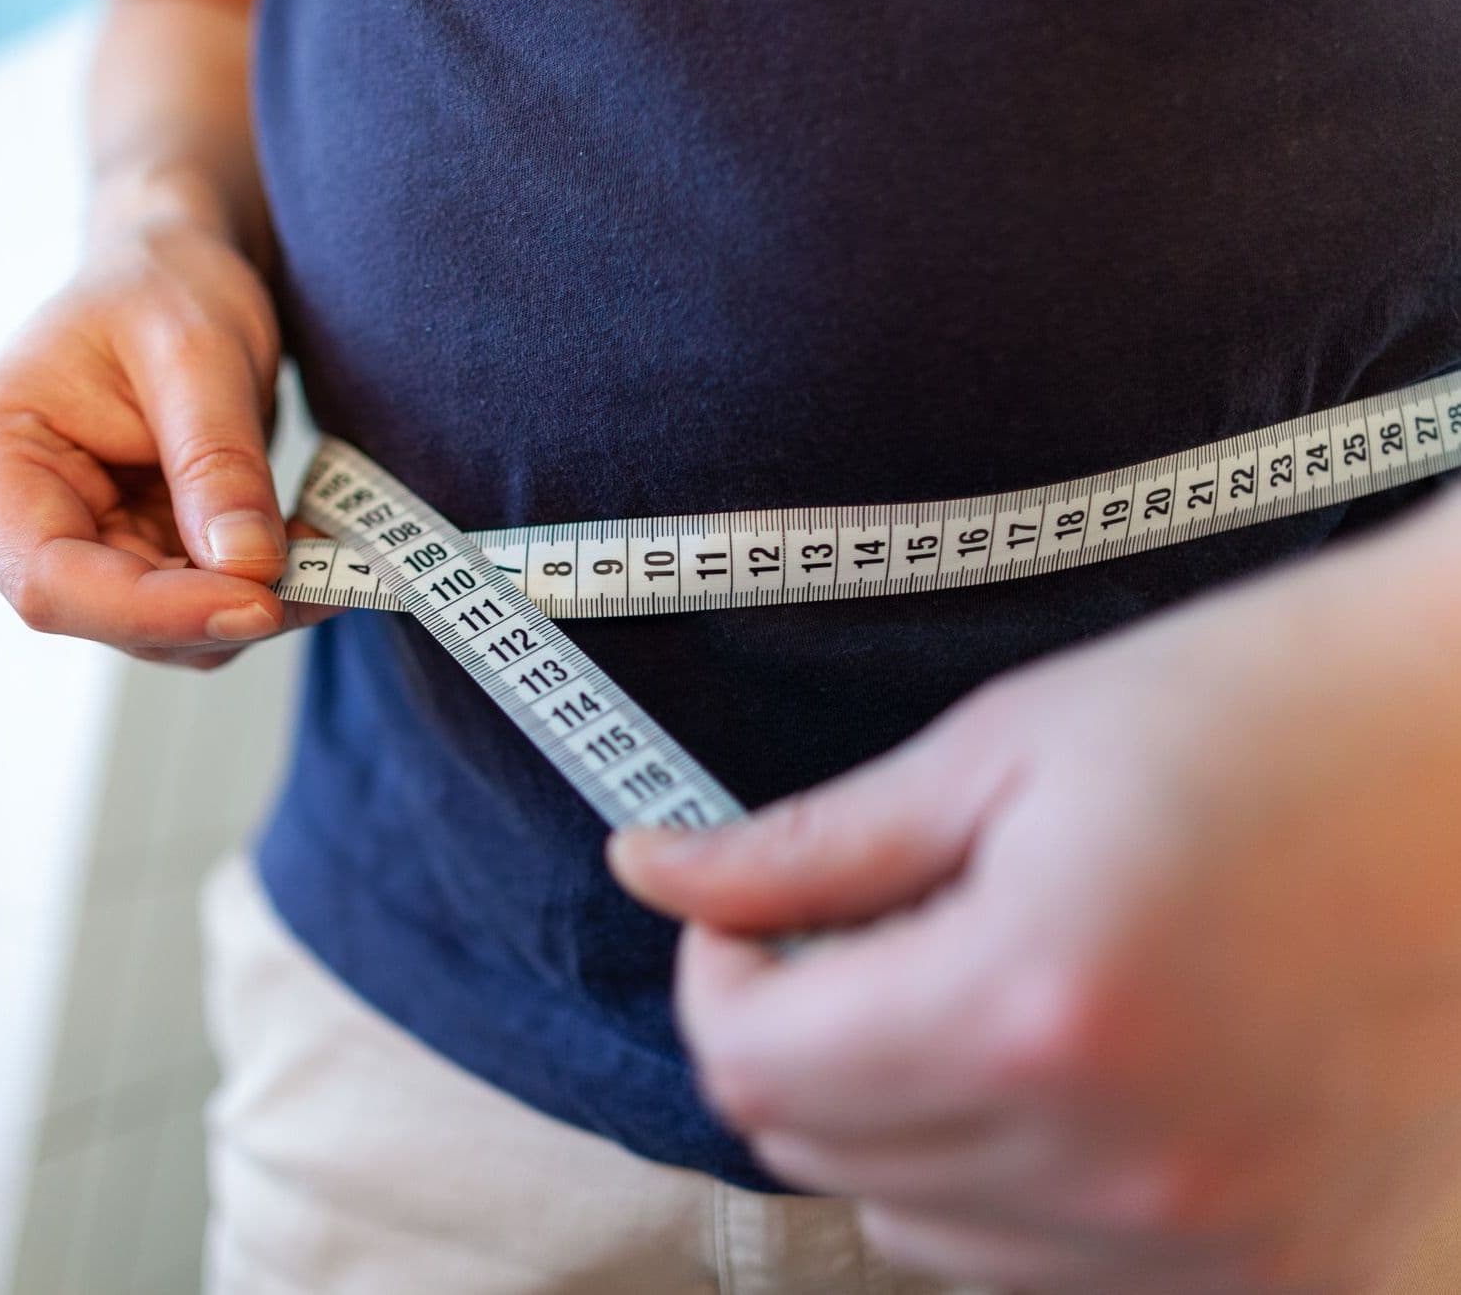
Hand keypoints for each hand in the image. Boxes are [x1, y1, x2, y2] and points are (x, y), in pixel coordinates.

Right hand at [0, 218, 320, 667]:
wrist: (174, 274)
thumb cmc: (165, 288)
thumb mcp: (199, 354)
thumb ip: (217, 462)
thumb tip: (248, 570)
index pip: (48, 579)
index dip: (153, 610)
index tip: (259, 602)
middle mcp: (7, 519)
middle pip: (105, 617)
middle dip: (216, 611)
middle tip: (329, 576)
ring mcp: (68, 548)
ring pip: (159, 633)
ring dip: (249, 608)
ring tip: (329, 551)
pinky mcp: (127, 563)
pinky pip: (193, 611)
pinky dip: (257, 595)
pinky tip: (307, 551)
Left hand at [612, 534, 1460, 1293]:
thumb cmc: (1261, 711)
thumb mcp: (1003, 750)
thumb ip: (812, 845)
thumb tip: (653, 868)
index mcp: (1032, 1010)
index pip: (752, 1068)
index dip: (721, 976)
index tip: (751, 919)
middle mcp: (1124, 1167)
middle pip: (823, 1160)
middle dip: (800, 1042)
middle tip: (870, 937)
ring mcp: (1220, 1246)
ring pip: (928, 1236)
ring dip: (904, 1122)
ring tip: (987, 991)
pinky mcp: (1297, 1276)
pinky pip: (1065, 1276)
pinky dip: (1022, 1187)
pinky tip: (1076, 1070)